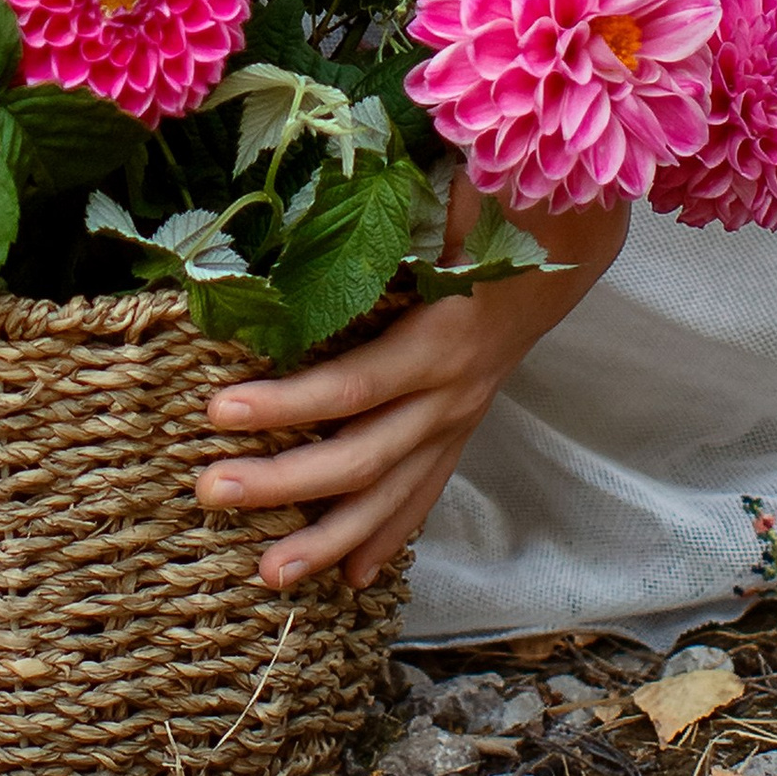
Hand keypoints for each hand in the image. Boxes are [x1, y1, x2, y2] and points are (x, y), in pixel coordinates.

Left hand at [193, 192, 627, 589]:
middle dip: (285, 482)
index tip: (218, 410)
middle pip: (363, 456)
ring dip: (328, 537)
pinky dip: (385, 536)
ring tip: (267, 575)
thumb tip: (325, 196)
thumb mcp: (449, 203)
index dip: (289, 403)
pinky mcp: (458, 431)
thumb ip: (395, 205)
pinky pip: (421, 494)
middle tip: (209, 491)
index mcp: (442, 339)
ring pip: (391, 495)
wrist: (567, 249)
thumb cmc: (492, 214)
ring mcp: (457, 421)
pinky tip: (348, 579)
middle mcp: (451, 394)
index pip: (355, 384)